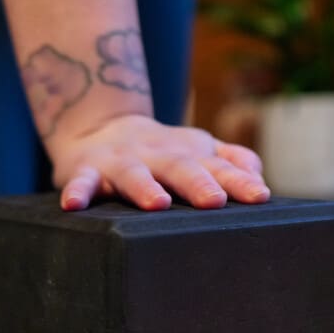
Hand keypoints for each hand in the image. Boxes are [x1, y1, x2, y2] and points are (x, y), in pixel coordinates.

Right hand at [47, 114, 269, 210]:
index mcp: (191, 154)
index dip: (240, 182)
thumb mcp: (200, 151)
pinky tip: (74, 205)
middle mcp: (159, 156)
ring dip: (144, 187)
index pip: (220, 168)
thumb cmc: (164, 152)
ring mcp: (122, 161)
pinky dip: (77, 191)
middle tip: (215, 201)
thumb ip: (232, 161)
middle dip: (198, 183)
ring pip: (134, 173)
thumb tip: (259, 176)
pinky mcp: (87, 170)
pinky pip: (82, 181)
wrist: (101, 128)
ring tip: (157, 203)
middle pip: (181, 168)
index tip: (259, 196)